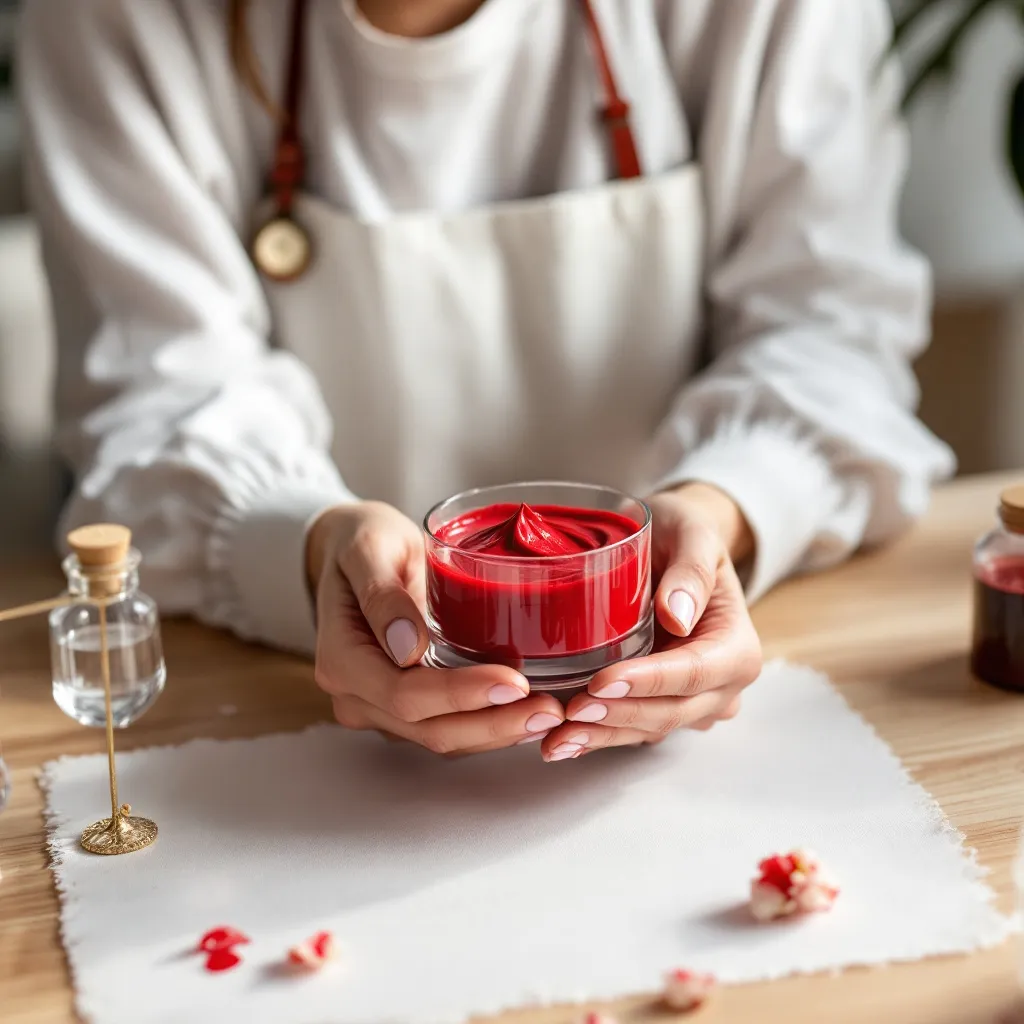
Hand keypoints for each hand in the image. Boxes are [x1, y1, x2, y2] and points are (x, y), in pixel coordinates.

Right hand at [306, 502, 564, 754]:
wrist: (352, 552)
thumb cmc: (362, 541)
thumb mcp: (368, 547)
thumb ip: (382, 593)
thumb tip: (407, 647)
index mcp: (341, 659)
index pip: (403, 694)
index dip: (460, 695)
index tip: (513, 682)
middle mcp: (356, 694)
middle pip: (428, 728)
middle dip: (492, 723)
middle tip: (549, 710)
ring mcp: (378, 707)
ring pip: (441, 737)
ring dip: (497, 732)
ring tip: (550, 715)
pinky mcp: (404, 707)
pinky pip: (448, 727)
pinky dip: (488, 723)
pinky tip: (526, 711)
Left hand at [541, 484, 761, 759]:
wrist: (676, 547)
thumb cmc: (685, 534)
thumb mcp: (693, 534)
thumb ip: (690, 572)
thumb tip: (677, 616)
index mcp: (737, 648)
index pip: (692, 673)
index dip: (648, 682)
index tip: (602, 681)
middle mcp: (721, 686)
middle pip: (670, 712)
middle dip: (618, 716)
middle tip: (569, 713)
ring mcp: (692, 703)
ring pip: (648, 729)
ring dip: (602, 737)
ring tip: (554, 740)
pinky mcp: (661, 706)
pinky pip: (632, 728)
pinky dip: (598, 736)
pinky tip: (562, 741)